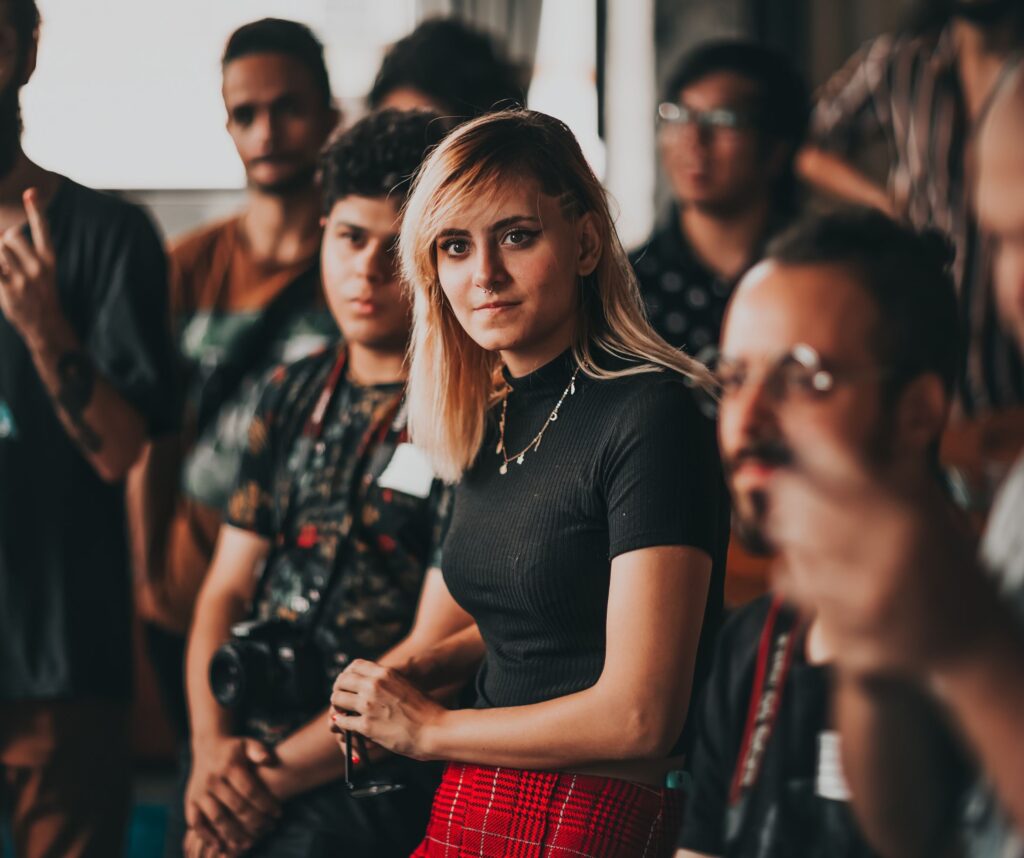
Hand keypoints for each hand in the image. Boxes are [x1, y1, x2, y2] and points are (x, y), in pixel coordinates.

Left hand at [0, 188, 60, 344]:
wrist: (45, 324)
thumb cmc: (39, 292)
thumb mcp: (39, 269)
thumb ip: (20, 249)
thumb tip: (3, 231)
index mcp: (48, 259)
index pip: (42, 229)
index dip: (36, 210)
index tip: (31, 192)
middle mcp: (39, 268)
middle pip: (10, 237)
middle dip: (2, 241)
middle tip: (6, 257)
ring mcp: (24, 281)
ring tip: (6, 271)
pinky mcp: (8, 292)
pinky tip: (2, 275)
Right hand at [184, 734, 281, 853]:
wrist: (207, 746)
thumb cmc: (234, 749)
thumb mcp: (247, 743)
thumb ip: (259, 750)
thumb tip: (267, 759)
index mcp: (230, 766)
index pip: (250, 790)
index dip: (265, 804)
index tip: (277, 813)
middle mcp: (213, 780)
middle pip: (236, 807)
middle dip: (254, 821)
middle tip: (267, 830)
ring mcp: (200, 792)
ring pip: (218, 818)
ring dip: (233, 833)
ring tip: (248, 843)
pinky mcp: (190, 801)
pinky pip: (196, 823)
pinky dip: (207, 836)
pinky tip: (220, 845)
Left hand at [329, 659, 446, 759]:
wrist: (434, 729)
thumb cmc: (424, 710)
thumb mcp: (404, 685)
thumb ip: (386, 683)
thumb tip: (368, 687)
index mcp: (384, 673)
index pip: (354, 666)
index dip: (347, 676)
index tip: (347, 685)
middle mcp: (373, 685)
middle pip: (341, 681)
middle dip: (339, 691)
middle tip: (341, 701)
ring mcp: (368, 705)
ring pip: (337, 699)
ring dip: (337, 708)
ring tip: (342, 714)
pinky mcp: (366, 725)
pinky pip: (342, 721)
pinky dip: (341, 725)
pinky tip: (345, 728)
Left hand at [764, 424, 985, 678]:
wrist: (965, 642)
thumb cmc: (942, 560)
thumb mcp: (927, 499)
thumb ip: (908, 444)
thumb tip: (922, 383)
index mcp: (902, 510)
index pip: (829, 450)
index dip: (802, 424)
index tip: (790, 411)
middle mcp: (880, 551)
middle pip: (790, 492)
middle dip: (791, 485)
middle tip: (806, 489)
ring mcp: (860, 595)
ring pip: (785, 537)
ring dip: (793, 530)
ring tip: (820, 533)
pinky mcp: (844, 627)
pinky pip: (789, 582)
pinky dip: (795, 569)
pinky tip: (819, 567)